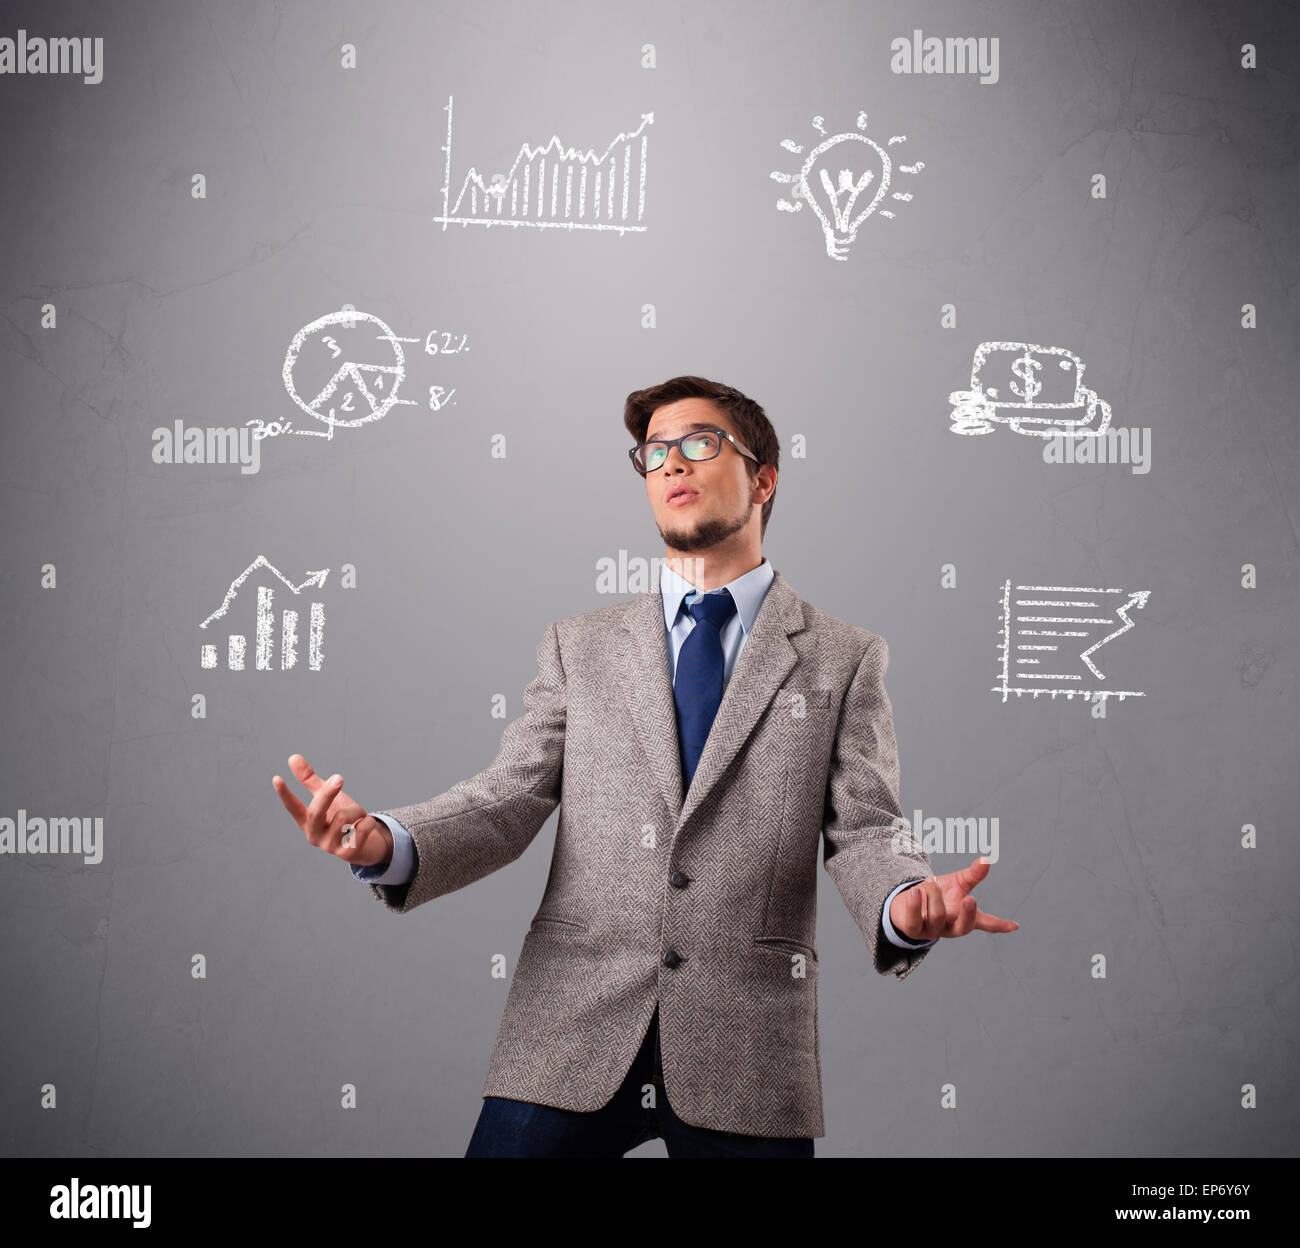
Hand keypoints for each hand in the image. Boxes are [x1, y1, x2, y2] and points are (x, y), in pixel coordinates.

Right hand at [272, 753, 393, 867]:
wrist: (368, 844)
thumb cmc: (344, 818)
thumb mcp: (328, 798)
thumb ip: (310, 780)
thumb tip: (292, 758)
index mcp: (307, 822)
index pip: (293, 807)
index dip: (285, 794)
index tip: (276, 778)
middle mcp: (314, 836)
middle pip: (316, 812)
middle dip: (328, 793)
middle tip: (339, 777)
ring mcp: (329, 847)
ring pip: (345, 816)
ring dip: (358, 810)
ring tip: (359, 816)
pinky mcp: (347, 854)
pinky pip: (362, 826)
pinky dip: (368, 821)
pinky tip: (365, 828)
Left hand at [889, 857, 1017, 940]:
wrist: (910, 900)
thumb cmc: (938, 893)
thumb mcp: (957, 883)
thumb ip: (972, 875)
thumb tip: (986, 860)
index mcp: (964, 916)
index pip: (985, 923)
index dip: (999, 925)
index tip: (1014, 925)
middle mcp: (950, 927)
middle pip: (963, 927)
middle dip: (967, 914)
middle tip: (970, 899)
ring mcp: (932, 930)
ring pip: (937, 916)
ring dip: (934, 895)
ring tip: (931, 882)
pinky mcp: (913, 929)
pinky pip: (914, 921)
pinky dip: (915, 904)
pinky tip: (915, 892)